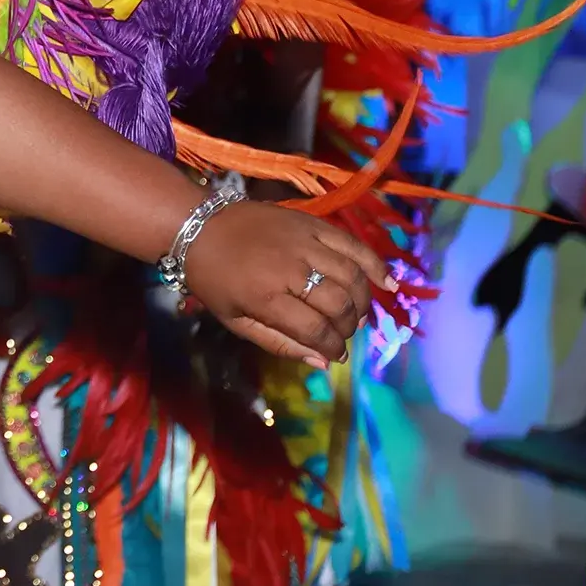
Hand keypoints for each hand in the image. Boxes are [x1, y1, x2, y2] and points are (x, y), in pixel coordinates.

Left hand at [184, 201, 390, 368]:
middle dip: (348, 327)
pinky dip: (375, 264)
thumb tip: (323, 362)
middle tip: (343, 333)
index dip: (333, 347)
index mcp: (265, 296)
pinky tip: (388, 283)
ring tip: (356, 314)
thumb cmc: (213, 279)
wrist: (198, 225)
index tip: (336, 354)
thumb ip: (279, 343)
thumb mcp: (235, 320)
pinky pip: (352, 244)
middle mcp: (288, 268)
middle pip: (339, 304)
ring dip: (362, 301)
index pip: (316, 329)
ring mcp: (302, 241)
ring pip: (351, 276)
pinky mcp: (311, 223)